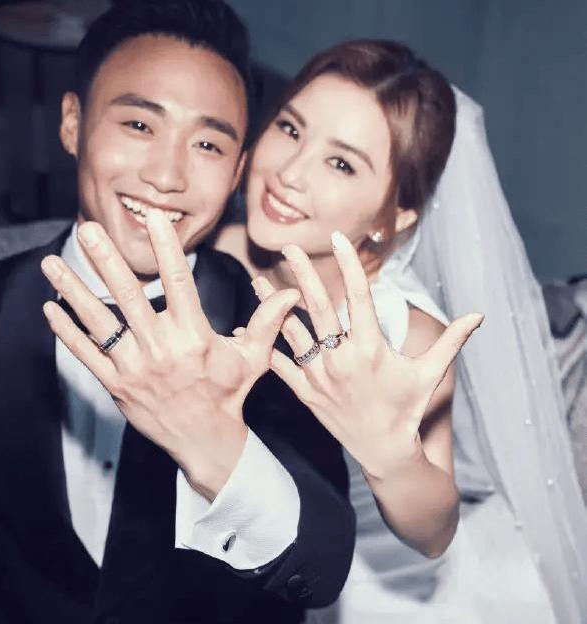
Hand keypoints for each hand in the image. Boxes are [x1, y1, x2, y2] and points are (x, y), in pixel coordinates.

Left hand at [41, 211, 298, 499]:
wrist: (205, 442)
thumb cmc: (229, 395)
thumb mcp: (252, 358)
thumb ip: (266, 322)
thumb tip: (290, 293)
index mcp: (194, 337)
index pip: (178, 283)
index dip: (166, 249)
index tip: (154, 219)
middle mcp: (162, 349)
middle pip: (130, 298)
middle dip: (107, 260)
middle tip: (88, 228)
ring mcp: (135, 368)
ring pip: (99, 323)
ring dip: (74, 290)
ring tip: (52, 262)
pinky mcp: (117, 385)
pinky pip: (87, 355)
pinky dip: (67, 332)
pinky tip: (51, 308)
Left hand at [252, 231, 482, 478]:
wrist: (384, 451)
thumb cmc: (408, 408)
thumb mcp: (431, 373)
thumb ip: (451, 341)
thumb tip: (479, 316)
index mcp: (370, 347)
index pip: (358, 296)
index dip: (349, 264)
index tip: (339, 239)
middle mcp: (341, 358)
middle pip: (317, 306)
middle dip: (302, 273)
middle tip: (288, 247)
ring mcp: (319, 376)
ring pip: (291, 332)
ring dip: (274, 305)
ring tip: (258, 281)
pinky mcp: (305, 392)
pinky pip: (281, 365)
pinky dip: (267, 347)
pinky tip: (252, 329)